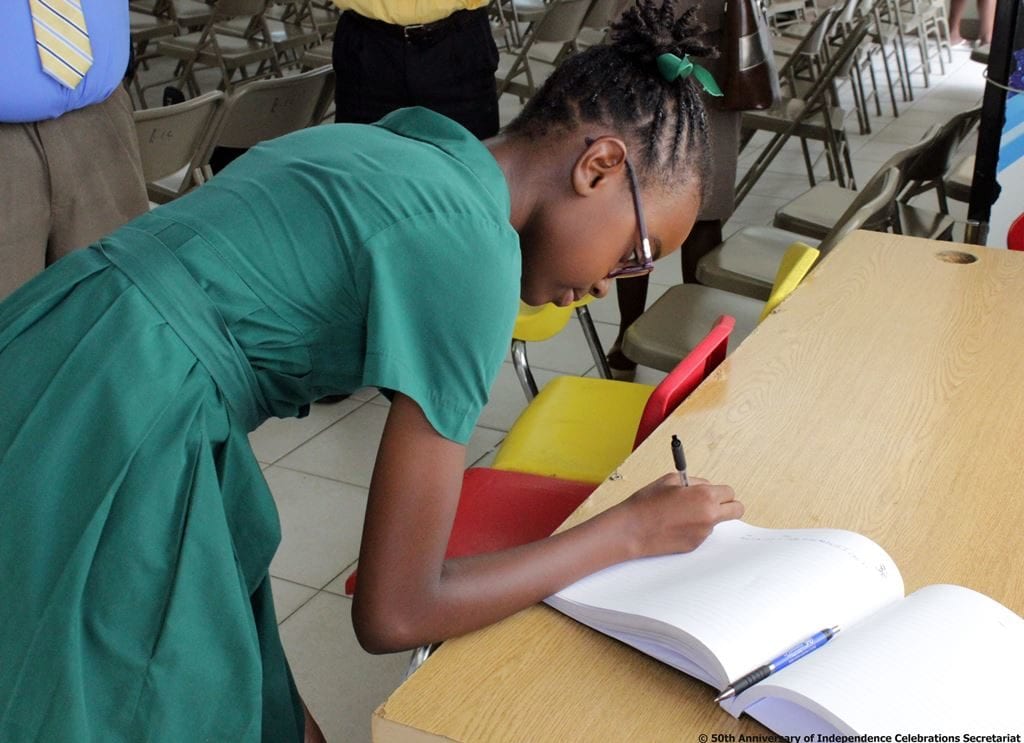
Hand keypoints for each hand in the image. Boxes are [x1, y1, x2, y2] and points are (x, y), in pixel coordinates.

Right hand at [617, 473, 743, 558]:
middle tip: (715, 504)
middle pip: (737, 510)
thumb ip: (694, 482)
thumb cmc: (647, 504)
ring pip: (716, 522)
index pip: (730, 492)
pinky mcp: (695, 545)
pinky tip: (675, 525)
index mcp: (705, 496)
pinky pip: (702, 533)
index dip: (720, 491)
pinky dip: (694, 528)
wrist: (632, 530)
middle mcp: (709, 516)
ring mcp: (703, 533)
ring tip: (680, 514)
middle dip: (729, 506)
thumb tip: (705, 486)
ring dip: (706, 517)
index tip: (713, 492)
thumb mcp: (670, 480)